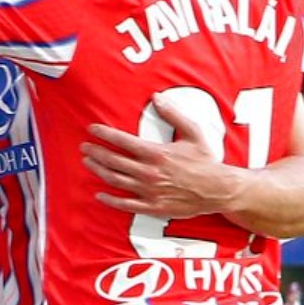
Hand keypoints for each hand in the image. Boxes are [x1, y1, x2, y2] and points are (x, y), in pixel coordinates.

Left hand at [80, 96, 233, 217]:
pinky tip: (100, 194)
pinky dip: (110, 200)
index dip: (104, 134)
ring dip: (99, 170)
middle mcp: (149, 172)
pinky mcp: (152, 207)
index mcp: (157, 153)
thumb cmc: (206, 161)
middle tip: (85, 147)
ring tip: (88, 162)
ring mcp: (149, 191)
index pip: (122, 141)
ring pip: (116, 180)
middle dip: (96, 152)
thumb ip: (173, 114)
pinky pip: (126, 205)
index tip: (92, 129)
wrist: (218, 189)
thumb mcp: (193, 133)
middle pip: (114, 160)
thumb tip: (157, 97)